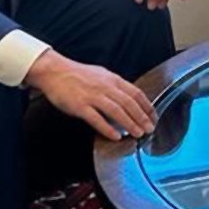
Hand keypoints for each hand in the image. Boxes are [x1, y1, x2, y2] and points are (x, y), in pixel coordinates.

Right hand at [25, 49, 155, 141]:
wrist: (55, 71)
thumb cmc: (78, 74)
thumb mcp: (102, 75)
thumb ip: (115, 86)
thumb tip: (129, 98)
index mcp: (113, 79)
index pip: (136, 93)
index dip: (147, 106)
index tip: (153, 117)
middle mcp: (106, 87)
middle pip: (129, 103)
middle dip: (142, 117)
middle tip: (149, 129)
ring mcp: (93, 96)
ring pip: (116, 111)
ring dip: (129, 123)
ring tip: (138, 133)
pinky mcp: (80, 106)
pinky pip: (96, 119)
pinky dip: (107, 128)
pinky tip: (115, 136)